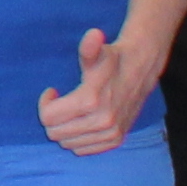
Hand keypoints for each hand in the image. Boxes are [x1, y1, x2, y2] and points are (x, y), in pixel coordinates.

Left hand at [35, 24, 166, 154]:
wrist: (141, 69)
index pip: (48, 118)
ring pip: (68, 144)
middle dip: (53, 118)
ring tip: (72, 112)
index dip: (45, 104)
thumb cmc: (113, 58)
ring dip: (65, 129)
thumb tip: (93, 35)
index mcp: (91, 101)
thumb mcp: (98, 52)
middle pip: (55, 133)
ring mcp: (110, 133)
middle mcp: (102, 122)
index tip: (53, 91)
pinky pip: (83, 150)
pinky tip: (82, 123)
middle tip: (60, 103)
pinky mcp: (115, 140)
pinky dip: (78, 139)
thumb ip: (89, 48)